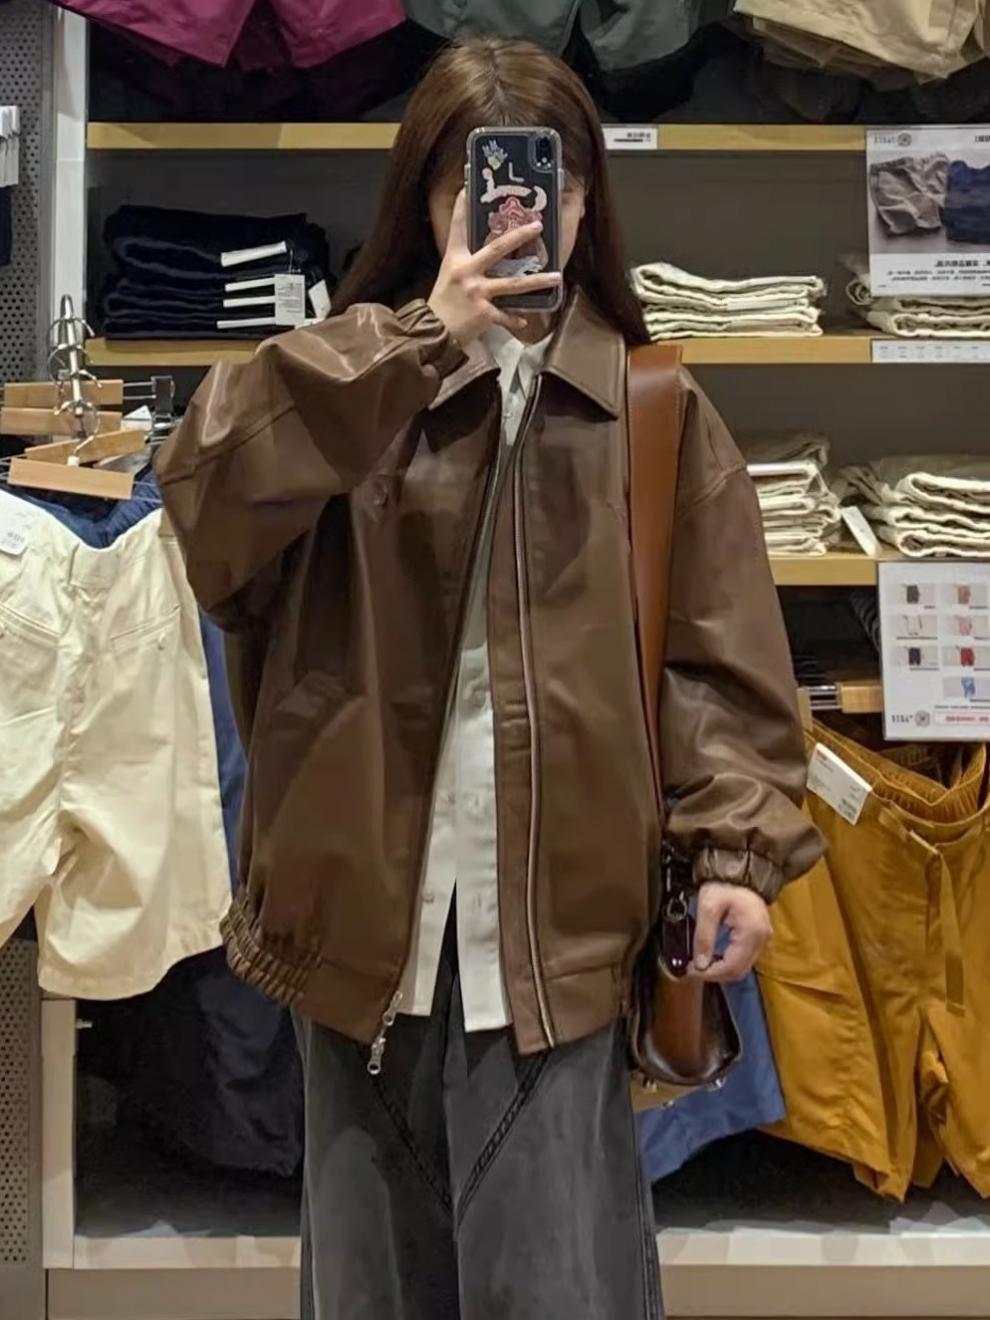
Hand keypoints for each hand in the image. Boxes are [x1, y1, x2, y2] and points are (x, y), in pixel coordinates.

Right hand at [428, 190, 562, 346]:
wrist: (432, 331)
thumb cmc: (441, 302)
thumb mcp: (449, 275)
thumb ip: (466, 262)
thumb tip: (485, 254)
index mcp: (456, 259)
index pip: (459, 228)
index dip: (462, 207)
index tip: (468, 187)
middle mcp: (468, 272)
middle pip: (497, 249)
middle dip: (519, 236)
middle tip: (538, 226)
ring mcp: (477, 292)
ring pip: (513, 284)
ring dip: (537, 280)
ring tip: (557, 277)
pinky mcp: (484, 313)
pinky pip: (505, 316)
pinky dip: (514, 320)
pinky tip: (525, 321)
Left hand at [690, 882, 771, 982]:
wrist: (739, 870)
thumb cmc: (724, 884)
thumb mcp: (707, 907)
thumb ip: (703, 937)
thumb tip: (699, 964)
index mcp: (752, 933)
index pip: (732, 967)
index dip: (709, 974)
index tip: (690, 971)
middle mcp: (762, 939)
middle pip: (738, 971)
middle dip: (714, 974)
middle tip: (692, 969)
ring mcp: (763, 939)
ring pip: (742, 967)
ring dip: (720, 970)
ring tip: (699, 964)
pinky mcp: (759, 937)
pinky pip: (744, 958)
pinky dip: (727, 962)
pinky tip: (712, 957)